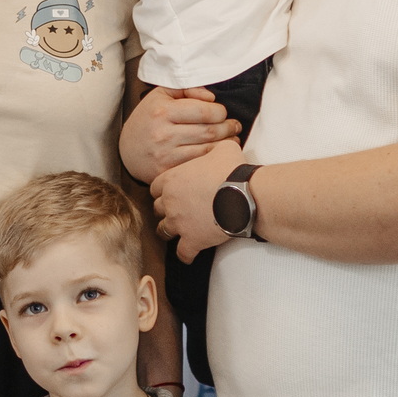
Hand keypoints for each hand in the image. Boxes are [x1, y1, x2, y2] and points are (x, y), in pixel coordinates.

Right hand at [119, 85, 239, 183]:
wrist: (126, 150)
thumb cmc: (148, 119)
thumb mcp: (161, 95)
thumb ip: (187, 89)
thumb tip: (212, 98)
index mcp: (163, 111)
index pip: (205, 111)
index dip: (221, 112)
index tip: (222, 113)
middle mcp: (163, 134)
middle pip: (210, 131)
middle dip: (228, 128)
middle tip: (235, 126)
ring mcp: (165, 155)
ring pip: (207, 150)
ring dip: (226, 144)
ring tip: (232, 139)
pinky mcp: (166, 172)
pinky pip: (198, 165)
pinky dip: (212, 159)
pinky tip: (218, 153)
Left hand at [151, 139, 244, 262]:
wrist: (243, 195)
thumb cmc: (232, 170)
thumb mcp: (223, 149)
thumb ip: (214, 147)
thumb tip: (221, 142)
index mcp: (172, 180)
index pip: (155, 187)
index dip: (162, 190)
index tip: (170, 192)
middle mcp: (170, 202)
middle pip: (157, 209)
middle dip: (165, 210)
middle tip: (175, 211)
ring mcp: (179, 223)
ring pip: (163, 231)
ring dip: (170, 231)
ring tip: (178, 232)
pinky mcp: (191, 241)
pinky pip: (182, 253)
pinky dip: (185, 254)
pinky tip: (189, 255)